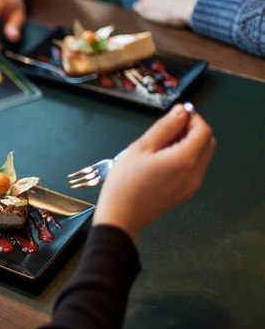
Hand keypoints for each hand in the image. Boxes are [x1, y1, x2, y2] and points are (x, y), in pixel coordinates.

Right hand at [93, 103, 215, 241]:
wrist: (121, 216)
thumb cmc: (125, 184)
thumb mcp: (140, 148)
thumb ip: (164, 127)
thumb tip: (180, 112)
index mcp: (185, 159)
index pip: (203, 130)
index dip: (192, 118)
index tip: (176, 114)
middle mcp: (194, 173)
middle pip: (207, 142)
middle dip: (192, 130)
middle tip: (169, 128)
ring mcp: (191, 185)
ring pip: (201, 156)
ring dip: (189, 144)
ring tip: (161, 145)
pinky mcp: (185, 193)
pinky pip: (194, 169)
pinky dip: (185, 158)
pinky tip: (162, 160)